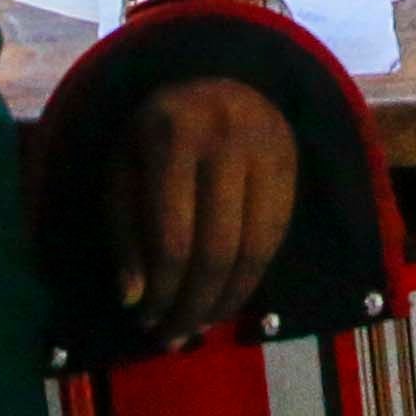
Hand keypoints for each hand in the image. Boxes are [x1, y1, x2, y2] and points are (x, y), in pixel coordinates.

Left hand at [114, 74, 300, 347]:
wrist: (214, 78)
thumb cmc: (156, 133)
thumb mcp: (123, 170)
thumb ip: (125, 232)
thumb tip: (134, 300)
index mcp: (172, 136)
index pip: (174, 236)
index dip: (163, 290)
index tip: (146, 321)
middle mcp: (227, 138)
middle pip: (218, 249)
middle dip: (195, 304)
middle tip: (174, 337)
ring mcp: (267, 149)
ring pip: (255, 249)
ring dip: (227, 300)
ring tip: (200, 325)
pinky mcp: (292, 164)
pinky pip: (276, 237)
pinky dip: (252, 277)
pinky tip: (227, 297)